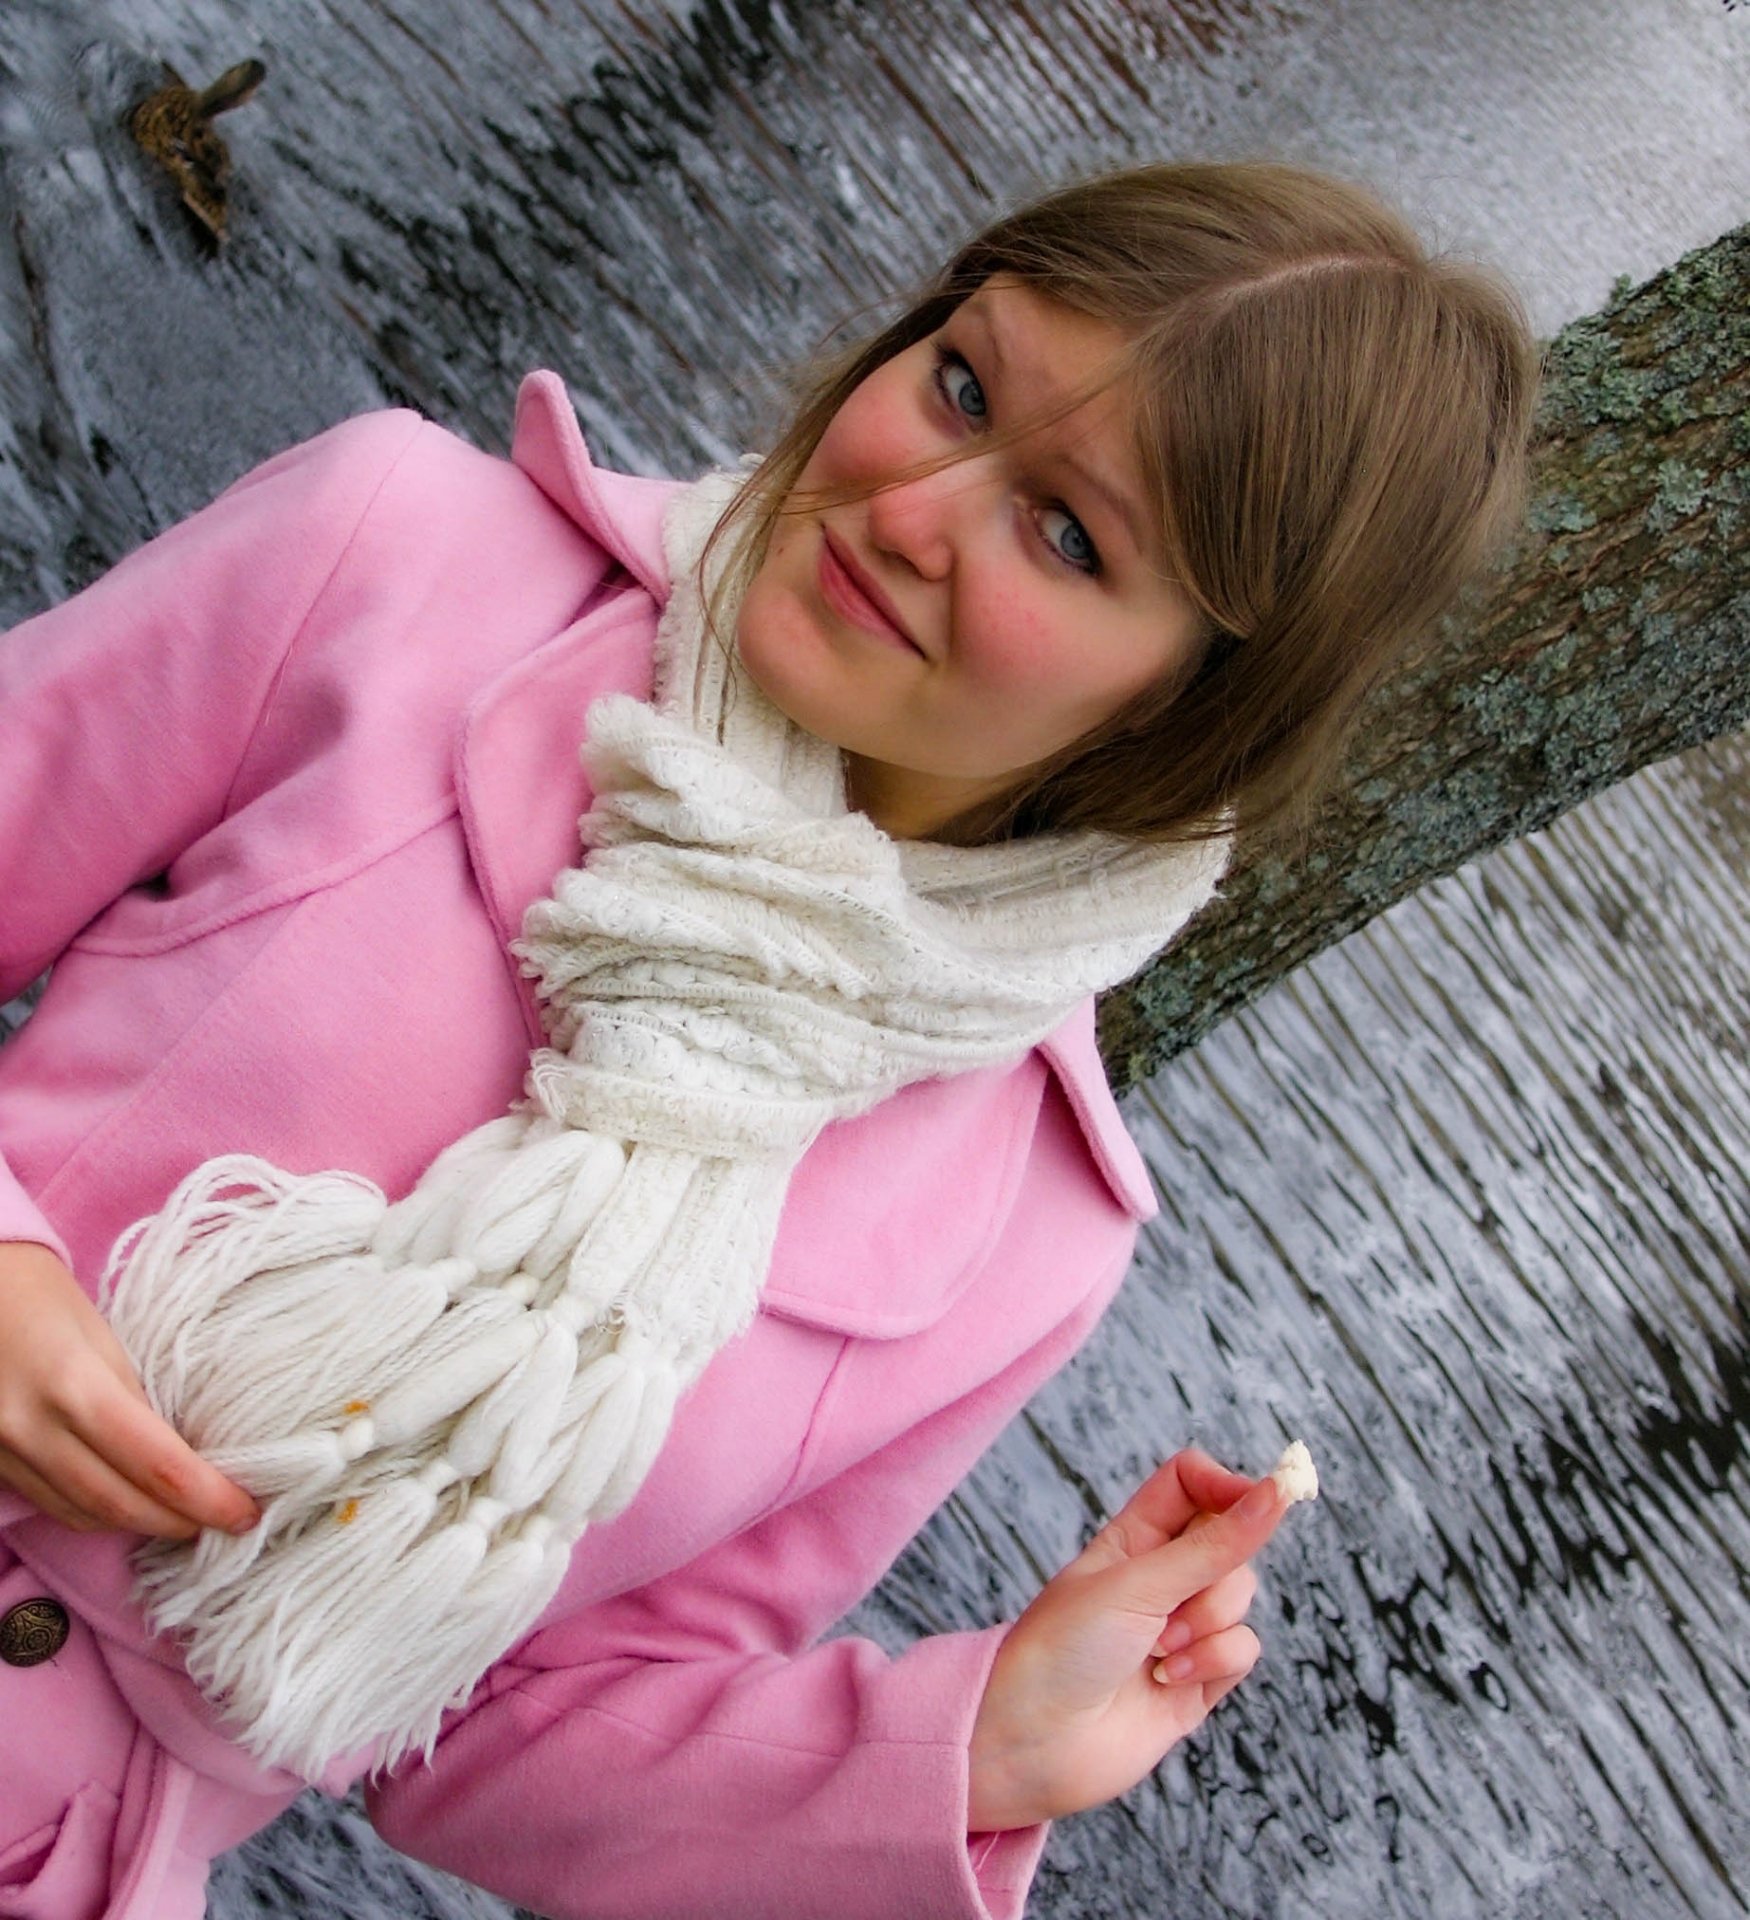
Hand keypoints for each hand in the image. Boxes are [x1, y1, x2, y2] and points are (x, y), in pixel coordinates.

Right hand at [0, 1239, 259, 1538]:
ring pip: (83, 1515)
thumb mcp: (101, 1335)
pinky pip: (52, 1505)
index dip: (206, 1498)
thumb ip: (135, 1395)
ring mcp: (4, 1453)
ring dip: (140, 1526)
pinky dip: (97, 1515)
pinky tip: (131, 1508)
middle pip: (119, 1503)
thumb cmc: (38, 1295)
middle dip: (178, 1522)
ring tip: (187, 1519)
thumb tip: (181, 1449)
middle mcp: (34, 1430)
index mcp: (75, 1386)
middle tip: (225, 1523)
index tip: (246, 1512)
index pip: (156, 1464)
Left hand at [966, 1447, 1288, 1830]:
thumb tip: (1275, 1493)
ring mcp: (1182, 1628)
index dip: (1228, 1485)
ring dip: (1206, 1624)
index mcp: (1134, 1537)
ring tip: (1157, 1651)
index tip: (1260, 1498)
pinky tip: (1166, 1681)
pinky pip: (1243, 1649)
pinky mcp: (1199, 1679)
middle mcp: (1161, 1577)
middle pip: (1230, 1542)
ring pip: (1240, 1597)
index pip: (1193, 1483)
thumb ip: (1213, 1544)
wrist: (1036, 1741)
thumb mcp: (1138, 1583)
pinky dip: (1212, 1663)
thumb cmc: (1064, 1648)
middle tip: (1173, 1603)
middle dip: (1216, 1572)